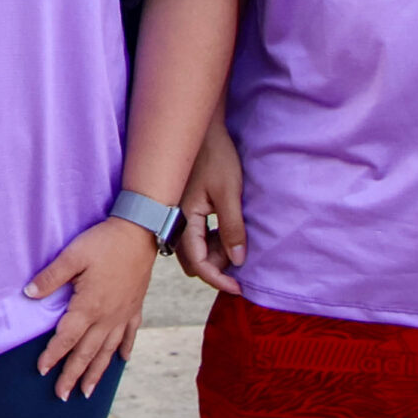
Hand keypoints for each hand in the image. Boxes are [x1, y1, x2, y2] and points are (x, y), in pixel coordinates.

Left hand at [24, 217, 155, 401]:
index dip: (53, 355)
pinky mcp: (135, 307)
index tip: (41, 371)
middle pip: (86, 353)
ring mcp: (123, 314)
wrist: (140, 232)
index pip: (66, 338)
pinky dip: (124, 350)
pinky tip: (121, 361)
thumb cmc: (104, 242)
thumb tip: (28, 293)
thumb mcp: (72, 255)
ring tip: (88, 392)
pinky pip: (130, 335)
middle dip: (73, 376)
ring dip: (96, 372)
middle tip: (62, 396)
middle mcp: (107, 317)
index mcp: (89, 306)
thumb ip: (50, 277)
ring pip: (108, 351)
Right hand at [175, 117, 244, 294]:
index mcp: (184, 219)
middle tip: (241, 259)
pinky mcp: (184, 208)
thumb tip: (237, 261)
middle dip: (217, 268)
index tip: (239, 288)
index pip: (198, 263)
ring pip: (195, 249)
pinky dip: (212, 240)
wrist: (202, 129)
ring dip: (215, 254)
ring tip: (238, 243)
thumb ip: (232, 228)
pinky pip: (196, 235)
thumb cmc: (216, 157)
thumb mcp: (229, 193)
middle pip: (194, 261)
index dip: (218, 279)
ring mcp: (178, 215)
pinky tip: (228, 231)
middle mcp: (176, 220)